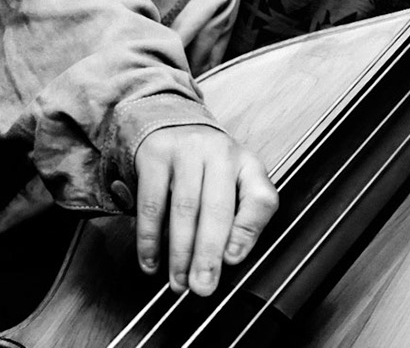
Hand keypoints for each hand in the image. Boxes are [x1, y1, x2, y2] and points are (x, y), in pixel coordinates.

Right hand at [135, 125, 278, 295]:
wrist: (170, 122)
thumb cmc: (206, 166)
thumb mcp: (233, 183)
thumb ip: (239, 217)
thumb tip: (229, 257)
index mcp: (248, 165)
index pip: (260, 198)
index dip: (248, 231)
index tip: (233, 259)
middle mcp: (221, 153)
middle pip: (218, 209)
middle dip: (208, 254)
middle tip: (202, 286)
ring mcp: (187, 150)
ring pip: (185, 208)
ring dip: (180, 252)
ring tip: (179, 281)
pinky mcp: (156, 155)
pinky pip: (152, 204)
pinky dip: (150, 238)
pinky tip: (151, 261)